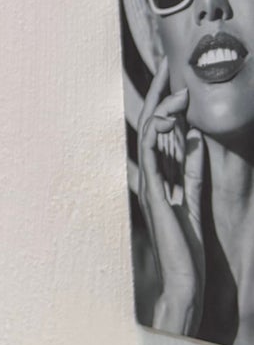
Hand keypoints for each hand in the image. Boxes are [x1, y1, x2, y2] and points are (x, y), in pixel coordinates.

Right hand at [136, 59, 205, 333]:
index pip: (159, 131)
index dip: (167, 103)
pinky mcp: (154, 196)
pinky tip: (175, 121)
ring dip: (164, 109)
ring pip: (149, 136)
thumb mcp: (195, 201)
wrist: (184, 281)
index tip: (175, 77)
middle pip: (150, 125)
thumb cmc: (188, 249)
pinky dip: (162, 137)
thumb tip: (194, 140)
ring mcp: (149, 184)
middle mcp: (150, 176)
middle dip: (160, 93)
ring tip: (179, 87)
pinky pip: (154, 158)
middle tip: (167, 63)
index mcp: (159, 176)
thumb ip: (193, 172)